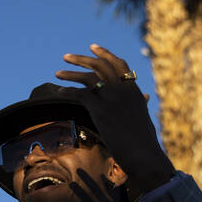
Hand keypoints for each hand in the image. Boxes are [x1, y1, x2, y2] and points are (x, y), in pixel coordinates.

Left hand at [55, 44, 174, 191]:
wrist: (144, 155)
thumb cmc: (144, 140)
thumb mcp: (144, 116)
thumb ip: (141, 103)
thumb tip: (145, 97)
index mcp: (133, 90)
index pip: (119, 64)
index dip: (105, 54)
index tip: (92, 47)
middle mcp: (123, 90)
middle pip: (101, 65)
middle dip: (82, 59)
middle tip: (66, 57)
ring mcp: (112, 99)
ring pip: (88, 77)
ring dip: (70, 73)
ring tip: (57, 73)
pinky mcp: (101, 110)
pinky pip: (80, 94)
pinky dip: (67, 91)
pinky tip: (58, 92)